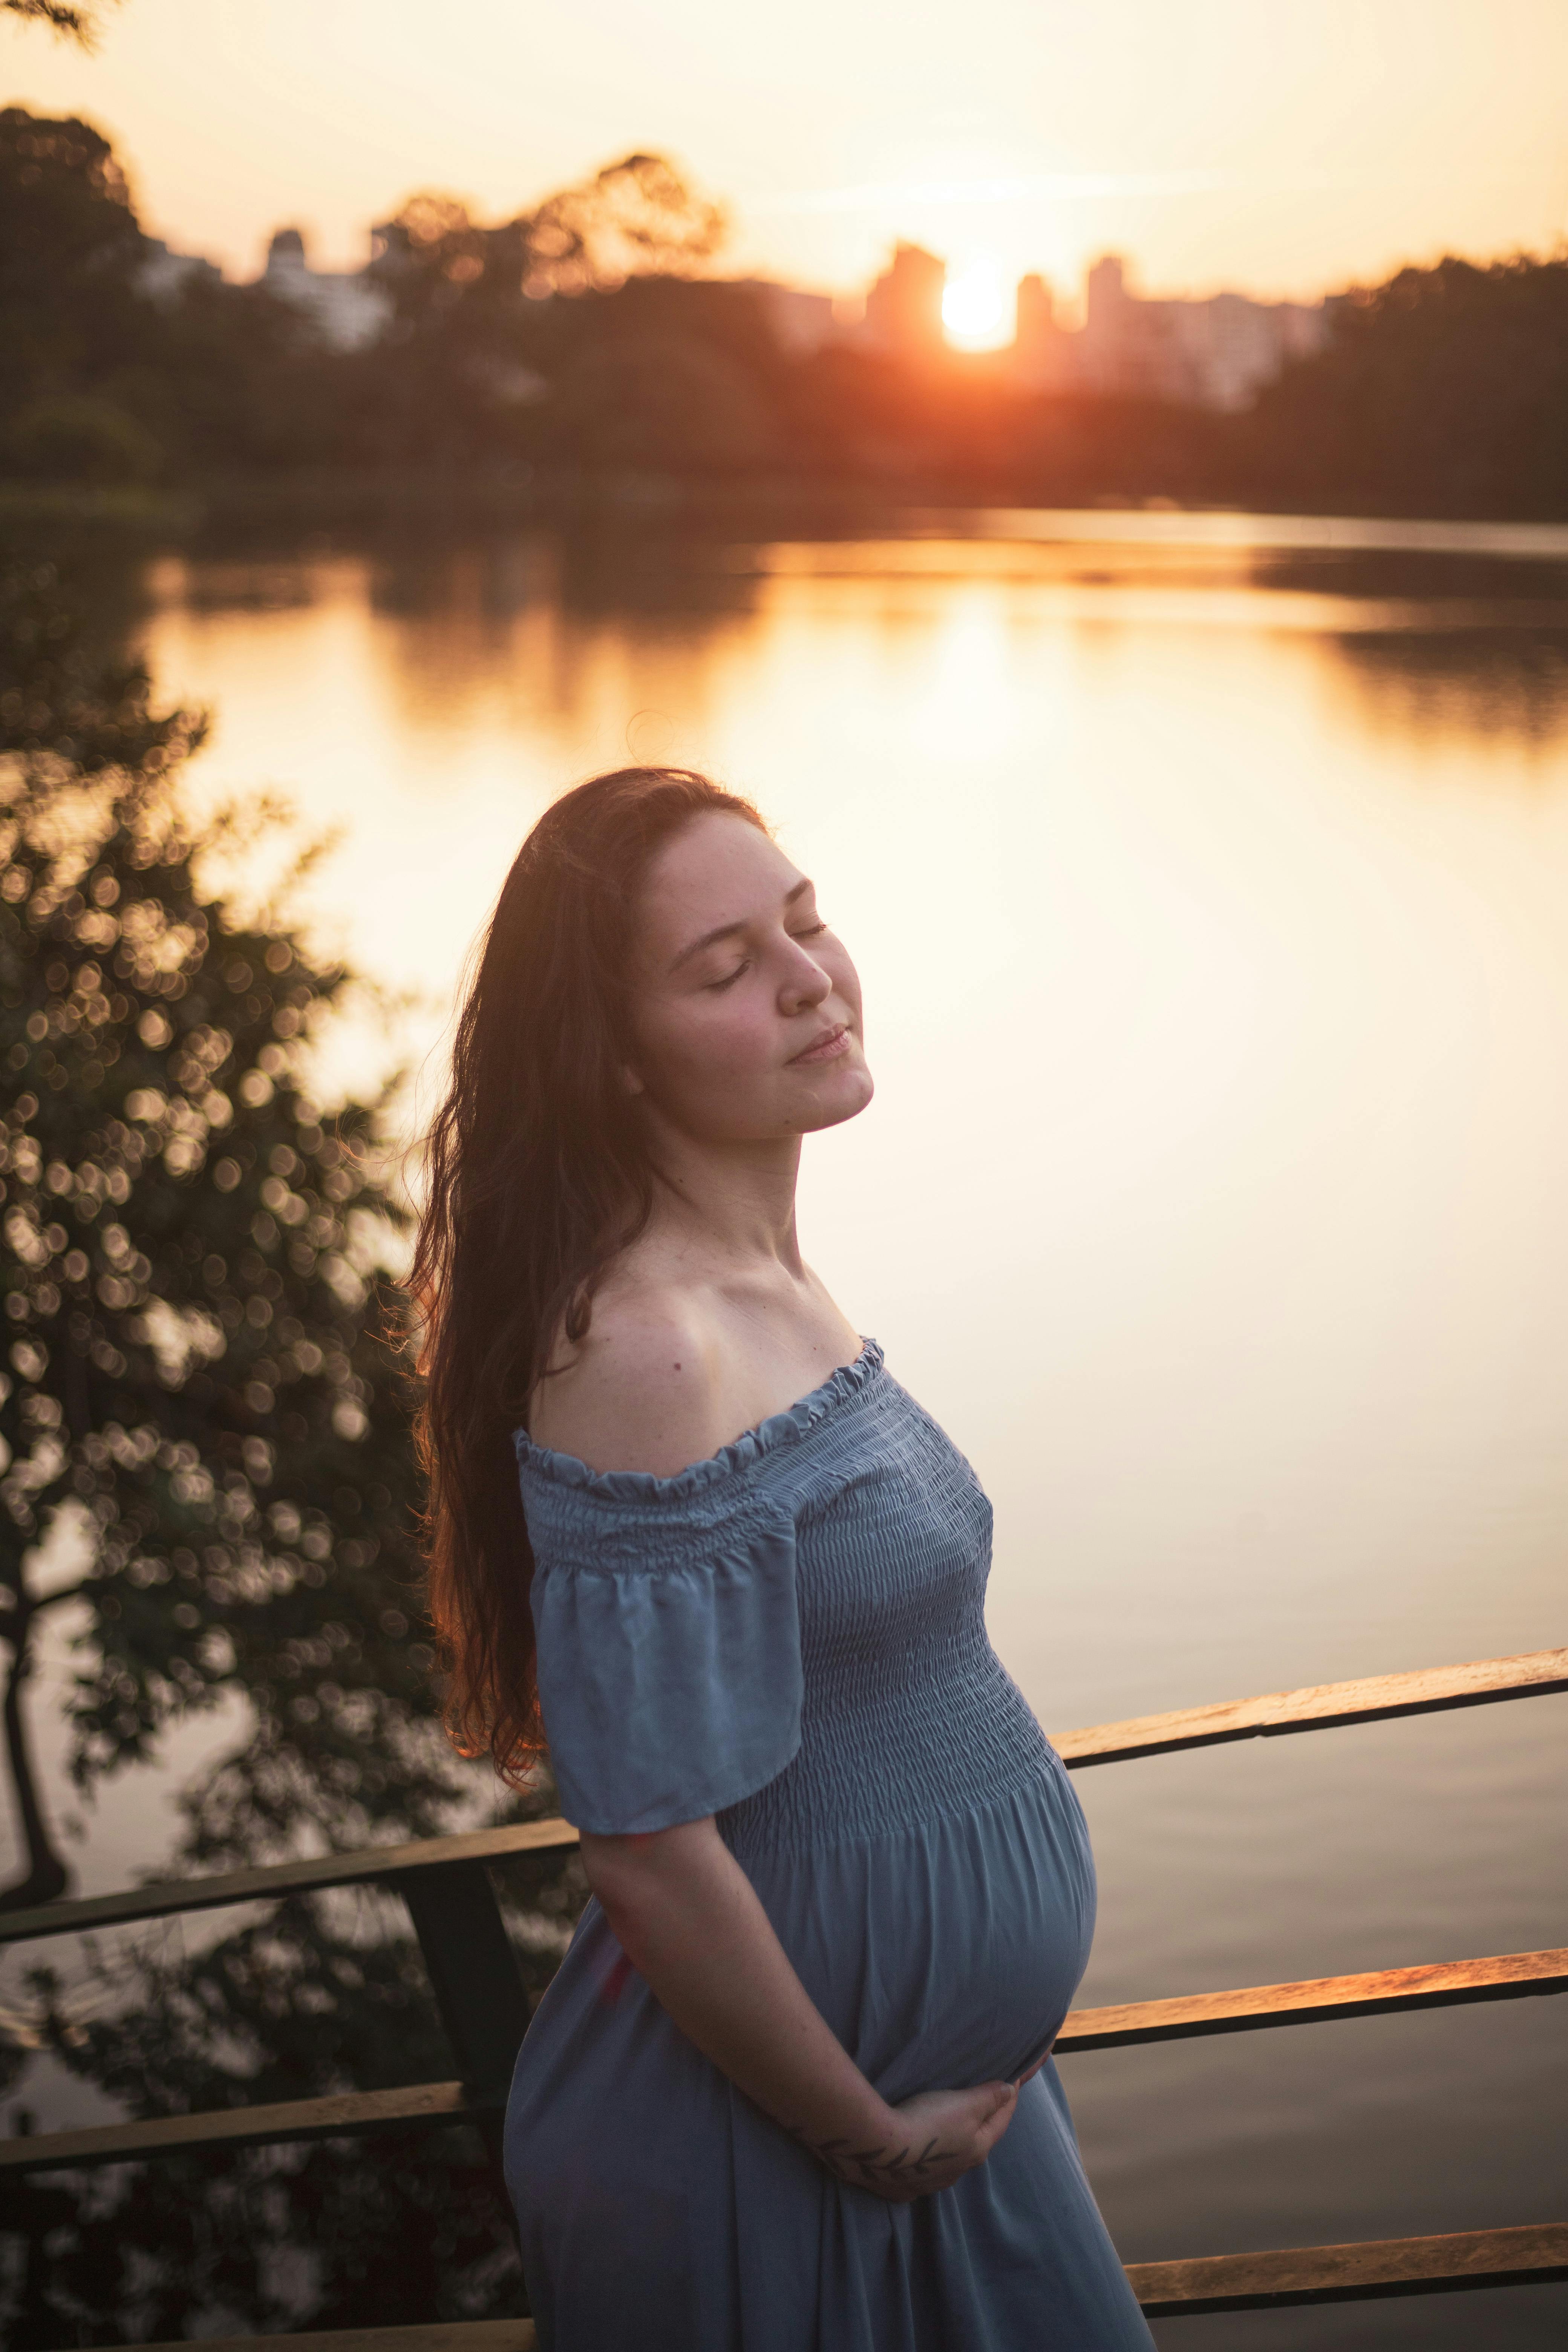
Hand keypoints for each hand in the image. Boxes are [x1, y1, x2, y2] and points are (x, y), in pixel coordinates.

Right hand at [790, 2081, 1018, 2203]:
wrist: (880, 2150)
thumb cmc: (927, 2122)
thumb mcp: (963, 2104)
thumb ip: (987, 2097)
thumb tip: (1010, 2092)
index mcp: (976, 2150)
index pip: (1001, 2121)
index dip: (1009, 2099)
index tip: (1014, 2080)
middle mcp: (957, 2172)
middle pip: (976, 2143)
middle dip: (983, 2124)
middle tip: (984, 2103)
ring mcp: (929, 2183)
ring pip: (950, 2161)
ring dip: (954, 2145)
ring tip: (948, 2128)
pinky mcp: (903, 2188)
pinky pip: (922, 2173)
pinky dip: (927, 2161)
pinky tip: (919, 2156)